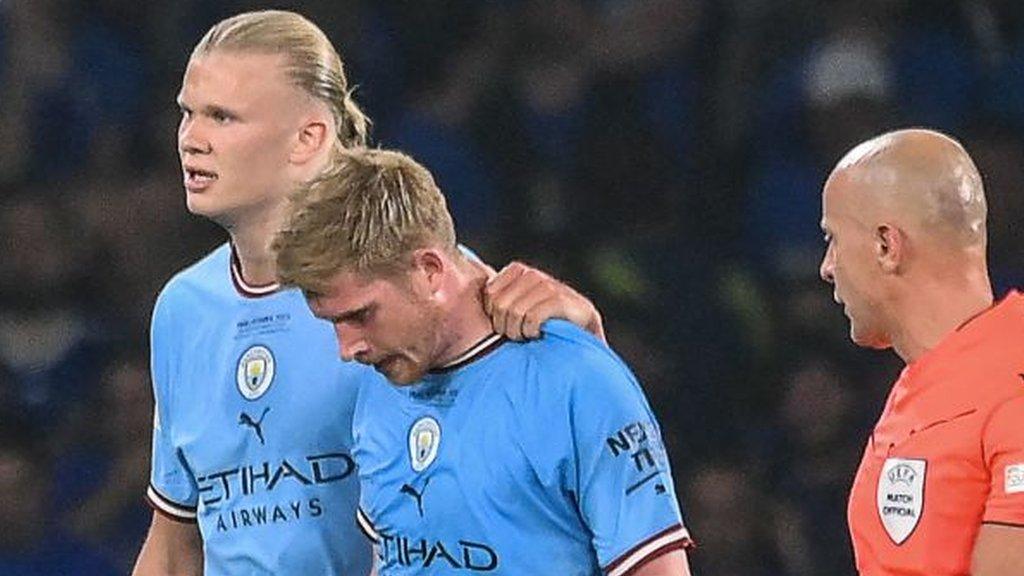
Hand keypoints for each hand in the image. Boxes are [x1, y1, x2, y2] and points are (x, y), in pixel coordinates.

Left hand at [482, 261, 604, 341]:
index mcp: (518, 271)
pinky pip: (531, 319)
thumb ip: (496, 298)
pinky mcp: (561, 300)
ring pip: (514, 313)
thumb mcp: (517, 306)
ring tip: (528, 335)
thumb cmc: (542, 323)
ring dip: (518, 332)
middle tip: (518, 335)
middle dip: (505, 327)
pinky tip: (539, 334)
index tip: (507, 325)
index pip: (489, 295)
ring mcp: (548, 285)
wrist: (581, 333)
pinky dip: (531, 332)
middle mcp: (532, 274)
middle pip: (499, 305)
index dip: (493, 317)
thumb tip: (450, 285)